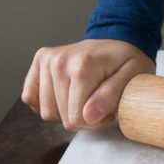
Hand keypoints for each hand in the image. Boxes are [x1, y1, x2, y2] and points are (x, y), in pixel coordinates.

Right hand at [21, 39, 154, 130]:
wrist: (116, 40)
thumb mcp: (133, 77)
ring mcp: (47, 60)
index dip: (94, 122)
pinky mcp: (39, 61)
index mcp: (82, 66)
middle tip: (98, 104)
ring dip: (65, 112)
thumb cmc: (126, 61)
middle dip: (82, 118)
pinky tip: (65, 94)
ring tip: (84, 98)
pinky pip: (31, 97)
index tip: (107, 112)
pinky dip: (47, 102)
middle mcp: (59, 61)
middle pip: (62, 117)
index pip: (76, 118)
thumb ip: (111, 96)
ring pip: (46, 112)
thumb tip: (87, 116)